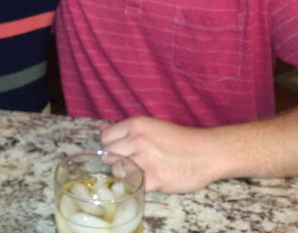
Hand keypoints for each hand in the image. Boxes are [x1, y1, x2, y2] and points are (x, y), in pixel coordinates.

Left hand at [100, 116, 218, 192]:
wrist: (206, 152)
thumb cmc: (179, 139)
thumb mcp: (151, 126)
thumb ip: (125, 129)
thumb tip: (102, 129)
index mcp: (136, 124)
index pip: (106, 137)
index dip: (109, 145)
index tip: (117, 150)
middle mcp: (138, 140)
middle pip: (108, 154)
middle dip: (114, 160)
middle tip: (128, 162)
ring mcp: (146, 160)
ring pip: (118, 171)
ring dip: (124, 173)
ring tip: (137, 171)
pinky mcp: (155, 178)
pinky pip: (133, 184)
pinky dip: (136, 184)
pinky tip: (146, 179)